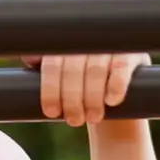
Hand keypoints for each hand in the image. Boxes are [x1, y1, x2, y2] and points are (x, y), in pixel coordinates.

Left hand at [24, 53, 149, 126]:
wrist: (117, 93)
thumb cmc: (83, 86)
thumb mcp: (63, 76)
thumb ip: (45, 64)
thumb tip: (27, 58)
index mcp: (67, 41)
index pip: (53, 63)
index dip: (50, 89)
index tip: (51, 113)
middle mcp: (88, 38)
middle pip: (73, 68)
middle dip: (71, 99)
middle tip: (73, 121)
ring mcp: (111, 43)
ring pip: (95, 69)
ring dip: (91, 98)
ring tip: (93, 118)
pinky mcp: (132, 53)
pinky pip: (121, 67)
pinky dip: (115, 85)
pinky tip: (111, 101)